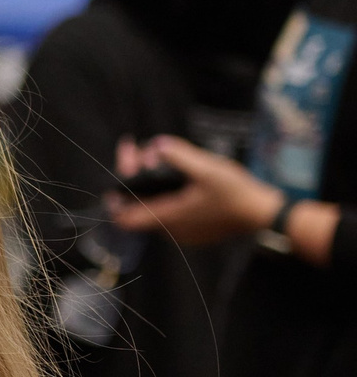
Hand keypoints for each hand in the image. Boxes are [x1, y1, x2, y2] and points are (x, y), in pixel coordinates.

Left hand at [107, 134, 281, 244]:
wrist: (262, 214)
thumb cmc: (236, 192)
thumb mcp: (207, 169)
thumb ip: (180, 156)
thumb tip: (156, 145)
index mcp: (167, 217)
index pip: (123, 215)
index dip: (115, 193)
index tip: (123, 169)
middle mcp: (169, 229)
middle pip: (137, 205)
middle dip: (135, 176)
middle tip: (145, 151)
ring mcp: (180, 231)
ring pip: (152, 206)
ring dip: (150, 182)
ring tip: (159, 157)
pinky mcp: (191, 229)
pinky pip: (167, 210)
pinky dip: (164, 191)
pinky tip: (175, 173)